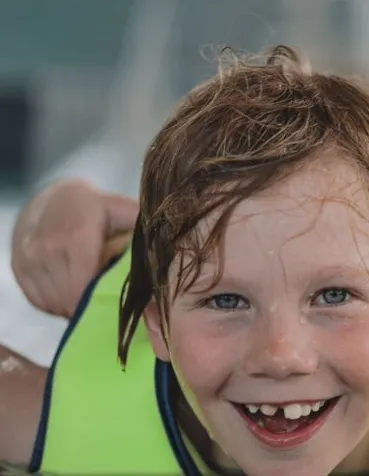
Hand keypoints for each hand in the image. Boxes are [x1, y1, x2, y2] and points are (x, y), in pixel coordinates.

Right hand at [11, 179, 137, 317]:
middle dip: (90, 306)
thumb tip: (173, 252)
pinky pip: (38, 301)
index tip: (118, 305)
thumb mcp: (122, 210)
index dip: (101, 300)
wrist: (53, 199)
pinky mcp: (18, 269)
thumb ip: (142, 227)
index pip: (84, 285)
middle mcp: (46, 248)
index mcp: (76, 235)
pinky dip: (56, 305)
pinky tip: (72, 293)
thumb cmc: (98, 208)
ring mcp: (28, 259)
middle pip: (69, 297)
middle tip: (109, 306)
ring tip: (92, 298)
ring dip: (73, 307)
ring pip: (53, 303)